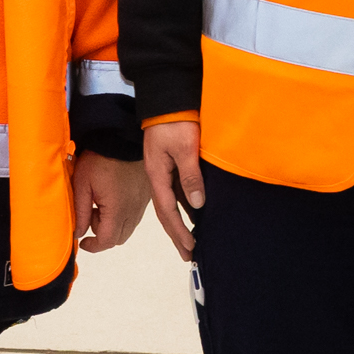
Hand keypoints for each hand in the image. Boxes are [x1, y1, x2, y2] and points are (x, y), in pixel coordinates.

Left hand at [73, 149, 149, 250]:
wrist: (122, 138)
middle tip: (90, 215)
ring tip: (100, 204)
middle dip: (102, 234)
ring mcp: (142, 203)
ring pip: (127, 228)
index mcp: (117, 210)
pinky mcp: (145, 195)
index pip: (107, 240)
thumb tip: (78, 233)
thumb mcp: (82, 184)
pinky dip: (122, 215)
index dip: (93, 246)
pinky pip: (134, 215)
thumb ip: (80, 212)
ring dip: (112, 225)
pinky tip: (112, 198)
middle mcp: (133, 211)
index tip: (82, 241)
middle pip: (118, 238)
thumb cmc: (99, 159)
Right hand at [142, 120, 205, 260]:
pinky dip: (183, 205)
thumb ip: (190, 176)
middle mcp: (157, 176)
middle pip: (165, 212)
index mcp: (157, 175)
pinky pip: (175, 191)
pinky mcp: (169, 163)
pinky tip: (192, 212)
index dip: (178, 230)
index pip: (168, 210)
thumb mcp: (185, 148)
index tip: (190, 247)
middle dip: (176, 234)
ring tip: (189, 240)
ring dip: (178, 223)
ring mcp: (162, 170)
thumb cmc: (175, 121)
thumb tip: (196, 205)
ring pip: (170, 203)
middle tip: (188, 254)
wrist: (166, 98)